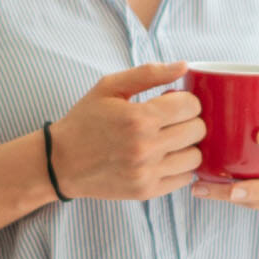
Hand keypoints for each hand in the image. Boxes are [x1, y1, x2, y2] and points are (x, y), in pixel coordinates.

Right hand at [48, 62, 203, 201]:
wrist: (60, 161)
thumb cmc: (86, 119)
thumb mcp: (109, 87)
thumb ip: (148, 74)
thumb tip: (184, 66)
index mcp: (138, 118)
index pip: (191, 106)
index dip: (186, 100)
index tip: (173, 103)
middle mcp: (145, 148)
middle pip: (197, 131)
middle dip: (189, 120)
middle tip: (172, 120)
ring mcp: (146, 173)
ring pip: (195, 157)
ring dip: (187, 146)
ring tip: (170, 140)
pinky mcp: (146, 191)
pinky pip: (184, 179)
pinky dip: (180, 167)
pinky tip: (165, 158)